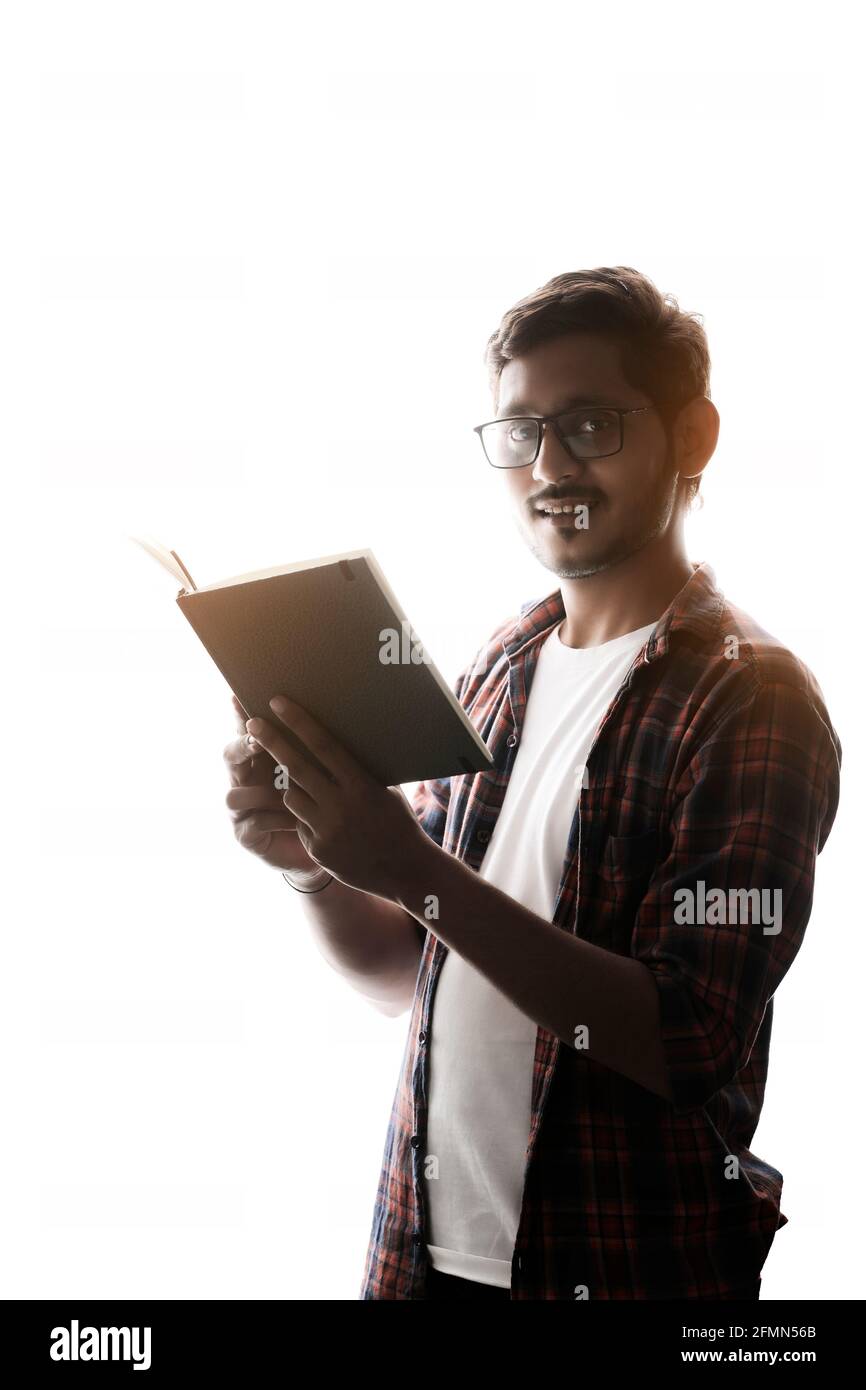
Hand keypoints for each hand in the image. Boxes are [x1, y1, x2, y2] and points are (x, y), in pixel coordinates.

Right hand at [223, 693, 320, 873]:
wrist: (319, 848)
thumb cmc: (317, 803)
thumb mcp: (316, 773)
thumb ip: (312, 749)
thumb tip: (330, 711)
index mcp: (259, 759)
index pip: (246, 732)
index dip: (239, 715)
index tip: (239, 697)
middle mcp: (243, 780)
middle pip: (229, 756)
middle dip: (242, 746)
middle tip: (256, 737)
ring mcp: (240, 809)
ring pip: (234, 794)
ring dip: (262, 792)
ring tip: (285, 792)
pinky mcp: (245, 835)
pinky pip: (255, 823)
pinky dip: (276, 819)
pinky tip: (295, 821)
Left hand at [244, 695, 432, 899]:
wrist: (405, 871)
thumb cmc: (398, 823)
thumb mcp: (385, 791)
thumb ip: (360, 772)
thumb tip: (341, 743)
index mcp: (361, 786)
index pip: (324, 746)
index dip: (299, 723)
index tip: (279, 703)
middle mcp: (340, 806)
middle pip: (296, 767)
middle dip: (272, 742)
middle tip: (253, 723)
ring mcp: (326, 830)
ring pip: (291, 796)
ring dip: (293, 787)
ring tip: (309, 787)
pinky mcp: (317, 850)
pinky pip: (300, 823)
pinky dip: (308, 818)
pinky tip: (330, 827)